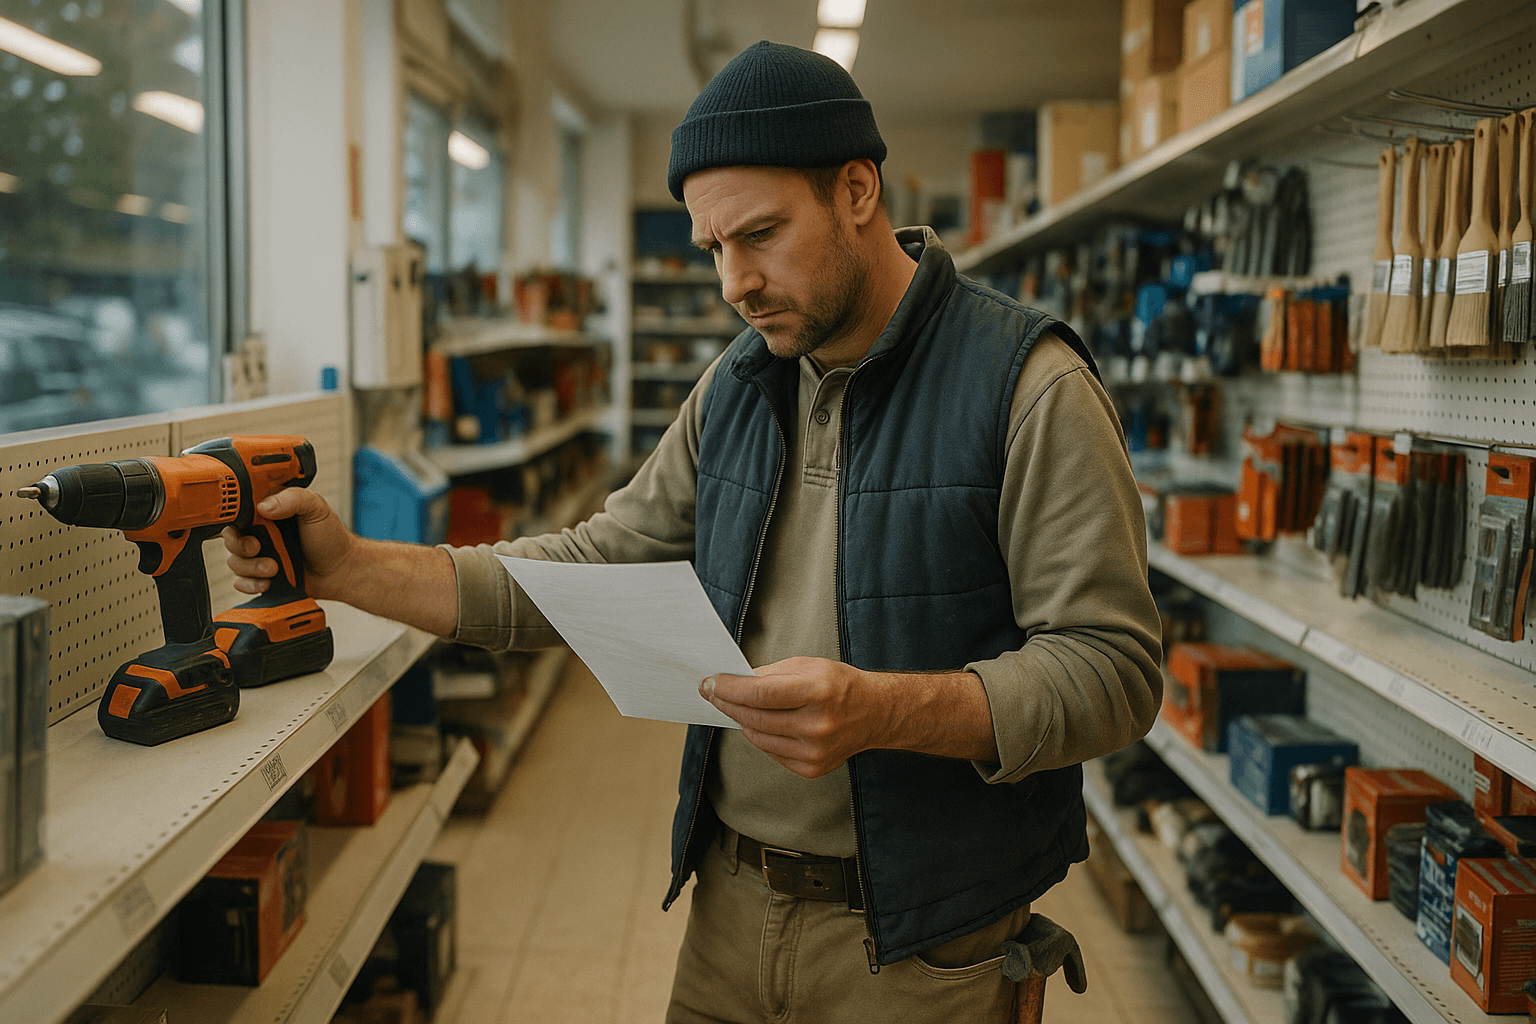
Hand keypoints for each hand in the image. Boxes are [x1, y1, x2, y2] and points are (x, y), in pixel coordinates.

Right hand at [222, 488, 354, 600]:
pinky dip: (249, 584)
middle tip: (258, 548)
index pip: (238, 511)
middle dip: (240, 546)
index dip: (235, 519)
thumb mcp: (315, 508)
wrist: (342, 570)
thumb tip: (263, 506)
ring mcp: (261, 555)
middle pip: (230, 538)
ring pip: (234, 562)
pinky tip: (267, 582)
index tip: (247, 526)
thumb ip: (292, 499)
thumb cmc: (331, 537)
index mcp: (270, 511)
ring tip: (273, 568)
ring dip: (250, 568)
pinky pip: (241, 582)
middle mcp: (262, 532)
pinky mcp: (262, 576)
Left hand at [700, 657, 890, 778]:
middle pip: (755, 717)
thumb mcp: (808, 665)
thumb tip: (736, 683)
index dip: (729, 689)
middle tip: (711, 693)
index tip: (710, 683)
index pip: (761, 694)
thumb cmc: (839, 685)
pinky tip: (762, 723)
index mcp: (818, 692)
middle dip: (728, 703)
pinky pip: (771, 752)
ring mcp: (814, 751)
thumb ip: (771, 675)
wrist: (874, 713)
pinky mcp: (812, 768)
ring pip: (759, 738)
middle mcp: (817, 725)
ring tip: (736, 706)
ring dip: (743, 720)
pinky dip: (762, 737)